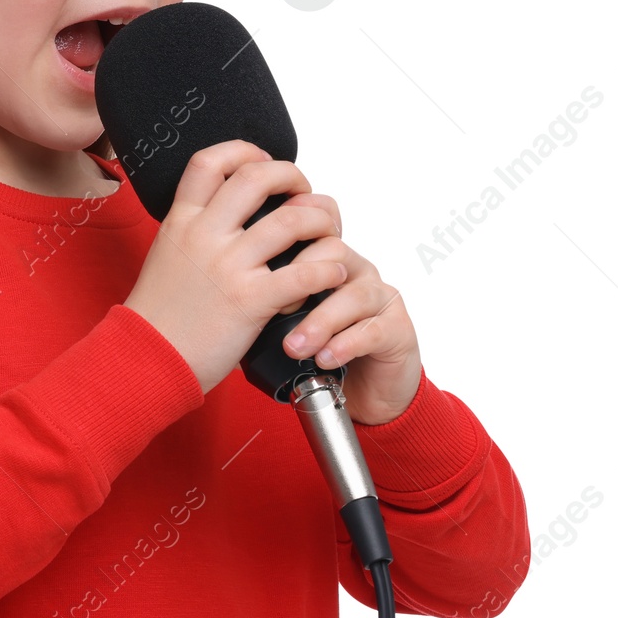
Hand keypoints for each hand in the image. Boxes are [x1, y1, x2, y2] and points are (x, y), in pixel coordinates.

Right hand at [124, 141, 350, 395]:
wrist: (145, 359)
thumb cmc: (158, 316)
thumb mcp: (167, 255)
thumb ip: (195, 231)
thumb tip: (229, 216)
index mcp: (181, 220)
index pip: (210, 161)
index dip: (244, 151)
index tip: (264, 162)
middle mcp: (204, 234)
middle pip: (257, 176)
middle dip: (292, 176)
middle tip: (304, 194)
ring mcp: (228, 266)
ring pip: (291, 220)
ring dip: (321, 220)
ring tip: (328, 232)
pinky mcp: (250, 301)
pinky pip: (304, 273)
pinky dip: (328, 269)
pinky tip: (332, 274)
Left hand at [274, 191, 422, 425]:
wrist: (362, 393)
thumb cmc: (318, 350)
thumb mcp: (284, 321)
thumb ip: (263, 298)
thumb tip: (219, 289)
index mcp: (327, 259)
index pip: (314, 223)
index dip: (290, 235)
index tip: (259, 264)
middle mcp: (356, 271)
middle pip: (334, 250)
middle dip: (300, 278)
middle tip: (274, 308)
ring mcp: (380, 298)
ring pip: (354, 293)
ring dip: (320, 321)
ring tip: (294, 346)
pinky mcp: (398, 329)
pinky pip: (374, 330)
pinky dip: (345, 344)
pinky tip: (324, 358)